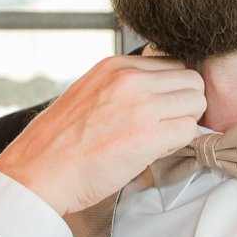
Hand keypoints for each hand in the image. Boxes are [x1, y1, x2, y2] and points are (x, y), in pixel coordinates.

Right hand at [0, 55, 204, 215]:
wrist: (39, 171)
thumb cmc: (59, 142)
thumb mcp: (88, 94)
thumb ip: (120, 88)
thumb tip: (154, 95)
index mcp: (114, 66)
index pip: (171, 65)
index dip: (170, 91)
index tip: (157, 110)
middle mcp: (130, 78)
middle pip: (191, 79)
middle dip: (184, 104)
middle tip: (166, 126)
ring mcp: (141, 104)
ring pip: (197, 101)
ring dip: (185, 122)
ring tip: (160, 139)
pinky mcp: (148, 134)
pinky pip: (189, 130)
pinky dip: (179, 144)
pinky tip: (156, 152)